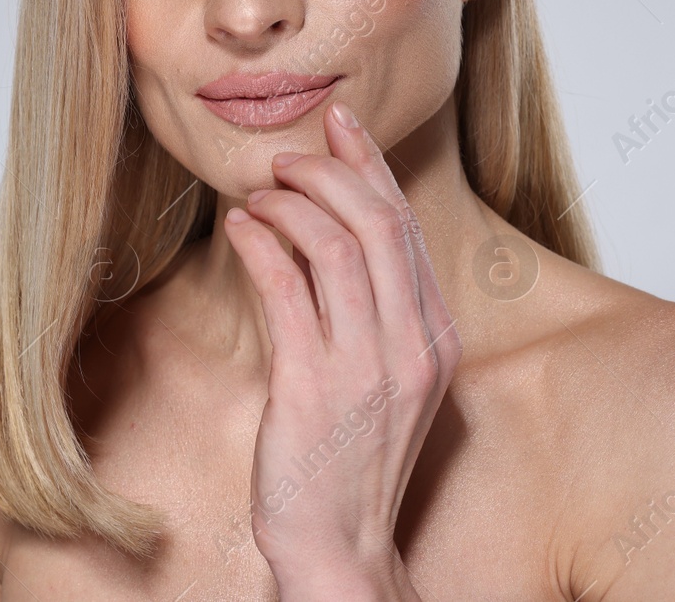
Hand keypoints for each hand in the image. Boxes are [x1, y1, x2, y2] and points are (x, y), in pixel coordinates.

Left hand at [224, 100, 461, 598]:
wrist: (339, 547)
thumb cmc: (352, 462)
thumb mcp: (389, 381)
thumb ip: (379, 315)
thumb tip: (339, 239)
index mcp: (435, 338)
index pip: (408, 229)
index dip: (371, 168)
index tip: (342, 127)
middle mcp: (412, 346)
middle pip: (380, 223)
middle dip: (330, 172)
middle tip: (287, 155)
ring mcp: (367, 367)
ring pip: (337, 247)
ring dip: (290, 205)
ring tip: (258, 192)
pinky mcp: (313, 386)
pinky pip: (287, 289)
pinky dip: (260, 245)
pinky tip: (239, 229)